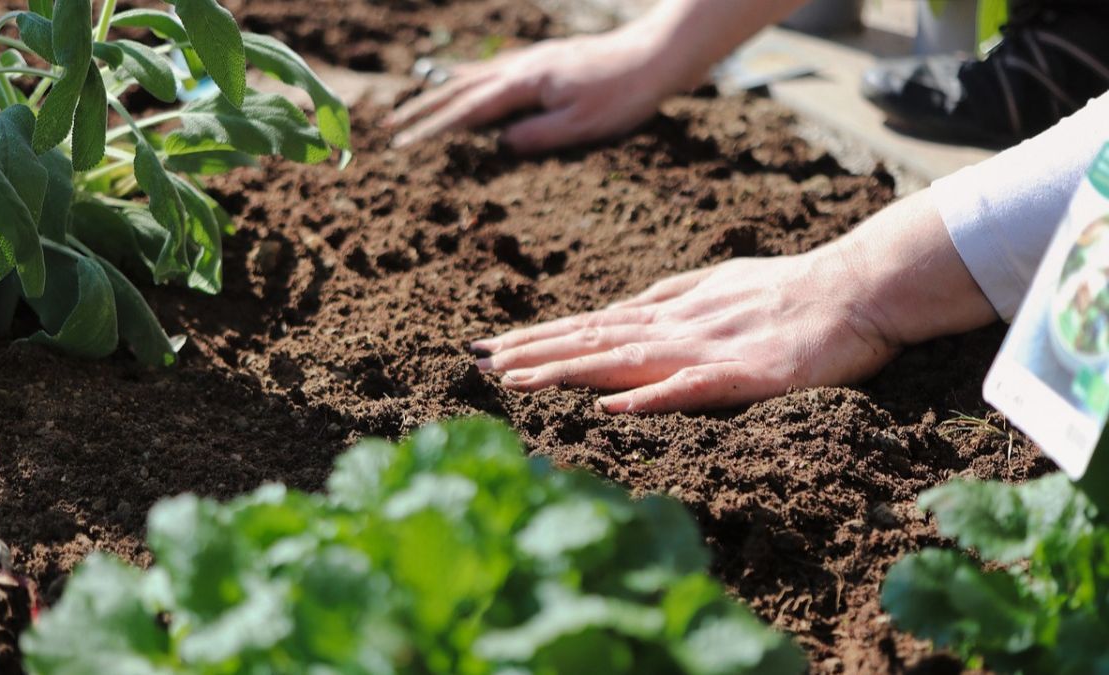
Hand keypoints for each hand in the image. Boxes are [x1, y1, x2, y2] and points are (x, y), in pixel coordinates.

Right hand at [385, 27, 679, 153]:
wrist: (656, 55)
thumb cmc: (623, 95)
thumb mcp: (582, 126)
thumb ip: (537, 136)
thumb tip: (499, 146)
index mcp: (526, 84)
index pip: (468, 111)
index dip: (433, 129)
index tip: (403, 144)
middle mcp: (522, 67)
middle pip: (460, 89)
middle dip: (423, 109)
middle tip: (390, 126)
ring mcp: (532, 60)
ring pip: (474, 76)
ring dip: (440, 92)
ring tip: (413, 105)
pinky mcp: (544, 60)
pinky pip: (493, 69)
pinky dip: (468, 77)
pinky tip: (462, 80)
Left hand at [471, 190, 998, 413]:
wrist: (858, 286)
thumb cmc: (791, 288)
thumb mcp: (719, 285)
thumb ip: (672, 297)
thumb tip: (627, 307)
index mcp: (671, 311)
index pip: (592, 326)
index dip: (541, 338)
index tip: (493, 348)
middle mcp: (677, 327)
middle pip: (593, 340)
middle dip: (533, 353)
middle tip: (477, 363)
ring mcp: (707, 349)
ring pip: (624, 360)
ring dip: (567, 370)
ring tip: (515, 380)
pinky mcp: (745, 374)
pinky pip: (690, 388)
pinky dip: (648, 397)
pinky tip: (609, 406)